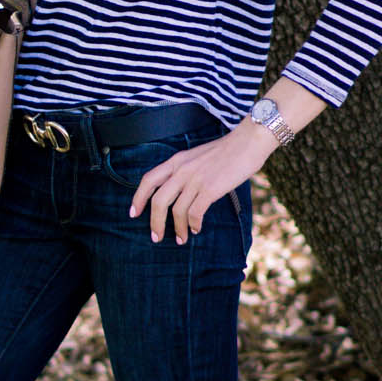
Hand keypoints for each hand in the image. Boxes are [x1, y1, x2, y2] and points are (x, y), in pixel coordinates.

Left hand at [129, 122, 275, 243]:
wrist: (248, 142)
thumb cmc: (227, 151)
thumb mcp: (197, 156)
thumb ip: (186, 171)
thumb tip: (180, 193)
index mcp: (176, 161)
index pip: (148, 180)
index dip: (138, 198)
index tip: (133, 213)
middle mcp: (181, 170)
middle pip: (158, 201)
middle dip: (155, 222)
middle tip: (156, 237)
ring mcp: (195, 179)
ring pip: (176, 211)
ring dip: (178, 229)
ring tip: (181, 238)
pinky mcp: (210, 189)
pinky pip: (195, 213)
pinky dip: (193, 224)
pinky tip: (197, 229)